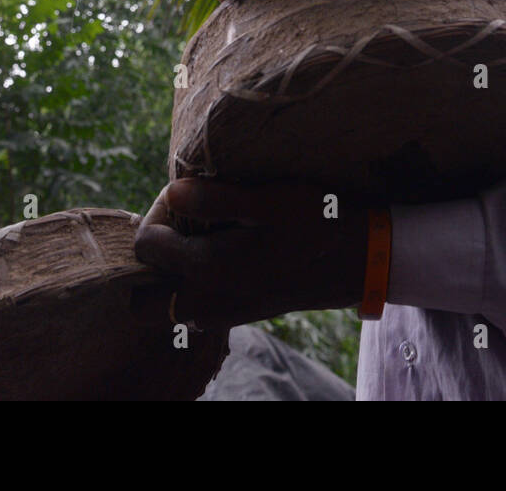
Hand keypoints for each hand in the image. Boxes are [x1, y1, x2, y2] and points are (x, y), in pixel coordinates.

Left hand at [131, 178, 369, 329]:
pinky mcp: (240, 314)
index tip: (184, 192)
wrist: (361, 262)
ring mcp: (224, 313)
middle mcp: (208, 300)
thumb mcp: (269, 201)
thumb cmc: (317, 224)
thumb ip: (214, 198)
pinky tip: (223, 250)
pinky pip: (195, 308)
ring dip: (172, 274)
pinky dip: (194, 284)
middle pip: (144, 295)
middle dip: (152, 259)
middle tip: (179, 224)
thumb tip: (171, 191)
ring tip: (200, 235)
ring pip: (169, 305)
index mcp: (208, 270)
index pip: (145, 247)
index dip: (156, 213)